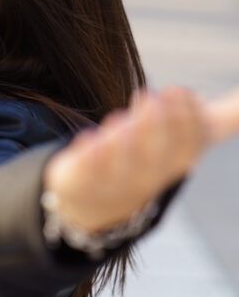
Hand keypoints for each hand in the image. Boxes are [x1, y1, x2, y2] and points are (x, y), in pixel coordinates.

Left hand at [43, 85, 238, 232]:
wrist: (96, 206)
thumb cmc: (147, 162)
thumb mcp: (183, 141)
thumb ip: (216, 119)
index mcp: (175, 165)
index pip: (188, 145)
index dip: (186, 120)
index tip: (181, 90)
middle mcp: (148, 178)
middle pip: (157, 156)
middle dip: (157, 127)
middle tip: (153, 96)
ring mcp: (114, 184)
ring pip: (122, 168)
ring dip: (124, 143)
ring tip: (122, 117)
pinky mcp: (81, 183)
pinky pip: (87, 176)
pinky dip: (90, 159)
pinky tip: (89, 138)